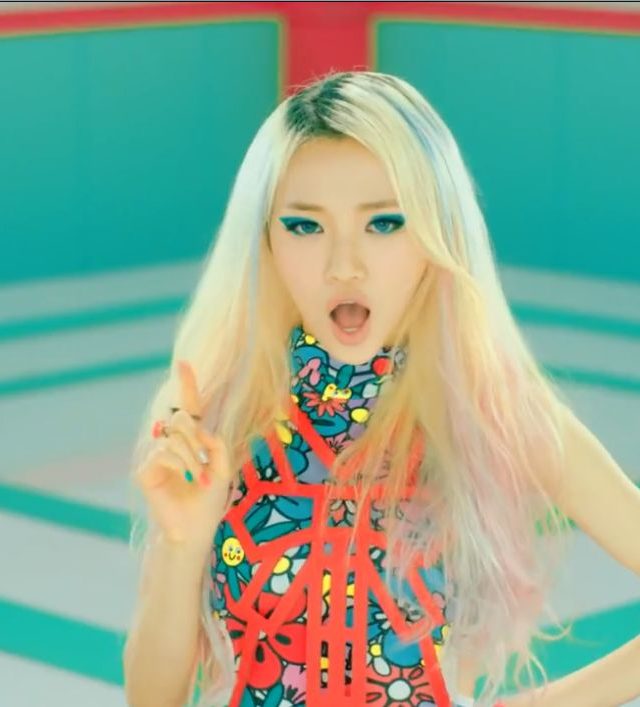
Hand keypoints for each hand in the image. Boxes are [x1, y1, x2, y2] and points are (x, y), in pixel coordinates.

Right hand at [135, 360, 233, 550]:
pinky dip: (180, 463)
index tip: (184, 363)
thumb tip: (197, 428)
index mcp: (191, 441)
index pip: (187, 407)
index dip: (186, 385)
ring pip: (174, 437)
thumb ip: (217, 443)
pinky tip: (188, 478)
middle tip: (206, 463)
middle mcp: (170, 444)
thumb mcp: (223, 468)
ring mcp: (155, 456)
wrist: (195, 530)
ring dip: (193, 456)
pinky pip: (163, 452)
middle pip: (181, 419)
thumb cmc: (209, 502)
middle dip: (197, 438)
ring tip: (200, 476)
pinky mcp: (144, 470)